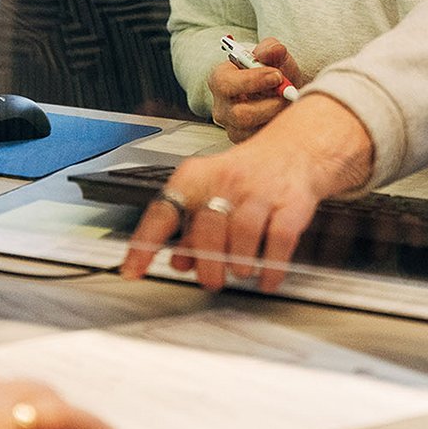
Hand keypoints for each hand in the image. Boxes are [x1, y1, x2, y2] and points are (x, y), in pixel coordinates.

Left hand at [120, 94, 373, 291]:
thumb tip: (178, 263)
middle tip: (210, 279)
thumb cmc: (245, 178)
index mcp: (195, 176)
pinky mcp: (292, 203)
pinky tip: (266, 279)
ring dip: (239, 264)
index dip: (145, 244)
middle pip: (207, 226)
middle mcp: (226, 180)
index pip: (163, 211)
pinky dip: (271, 267)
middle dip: (207, 261)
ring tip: (239, 273)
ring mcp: (261, 191)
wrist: (295, 149)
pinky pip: (279, 241)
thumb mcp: (209, 193)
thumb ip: (191, 230)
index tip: (132, 271)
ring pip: (243, 232)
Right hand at [208, 37, 304, 141]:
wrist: (279, 90)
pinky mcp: (245, 140)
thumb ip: (271, 48)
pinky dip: (278, 128)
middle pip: (239, 114)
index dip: (252, 80)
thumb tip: (273, 51)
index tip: (277, 75)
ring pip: (253, 130)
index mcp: (220, 79)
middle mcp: (221, 106)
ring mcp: (232, 127)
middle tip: (287, 94)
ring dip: (276, 116)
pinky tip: (286, 115)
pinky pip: (261, 140)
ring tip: (289, 103)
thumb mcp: (272, 55)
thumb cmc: (271, 70)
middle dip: (269, 105)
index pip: (226, 83)